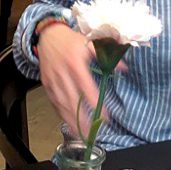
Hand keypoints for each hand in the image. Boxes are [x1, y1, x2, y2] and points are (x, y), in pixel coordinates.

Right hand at [36, 23, 124, 137]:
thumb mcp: (90, 43)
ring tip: (82, 133)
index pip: (86, 87)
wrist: (48, 36)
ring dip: (72, 120)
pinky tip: (69, 124)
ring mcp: (53, 80)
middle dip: (82, 118)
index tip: (105, 116)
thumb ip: (107, 56)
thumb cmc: (70, 41)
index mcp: (75, 63)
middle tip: (93, 132)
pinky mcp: (46, 84)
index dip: (95, 103)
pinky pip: (54, 102)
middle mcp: (62, 73)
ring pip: (62, 104)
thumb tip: (124, 68)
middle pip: (73, 100)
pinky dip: (61, 115)